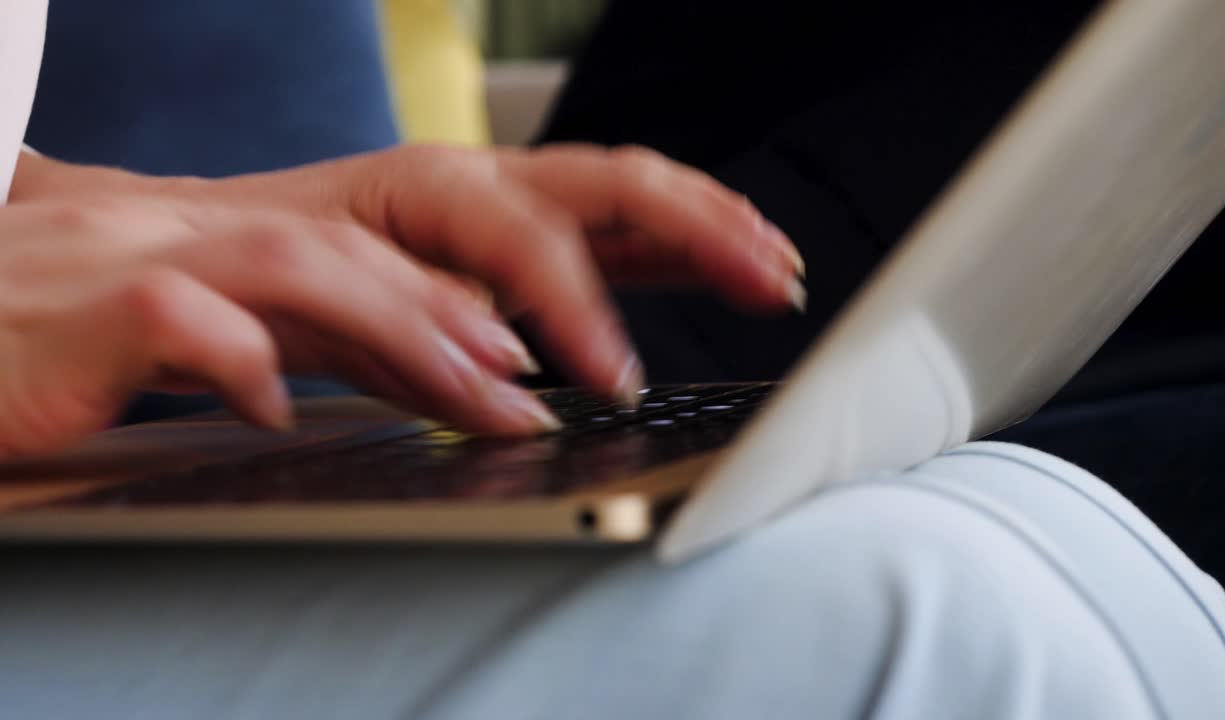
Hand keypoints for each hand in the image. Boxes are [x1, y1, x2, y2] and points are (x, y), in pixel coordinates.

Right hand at [0, 196, 562, 457]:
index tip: (508, 357)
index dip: (435, 302)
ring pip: (287, 263)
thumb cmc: (19, 351)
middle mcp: (168, 235)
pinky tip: (277, 406)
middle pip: (337, 248)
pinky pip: (172, 316)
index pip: (342, 255)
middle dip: (442, 311)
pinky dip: (240, 357)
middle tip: (517, 376)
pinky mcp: (71, 313)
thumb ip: (238, 350)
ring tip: (461, 382)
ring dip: (391, 322)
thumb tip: (324, 387)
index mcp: (192, 240)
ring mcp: (121, 262)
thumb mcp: (145, 341)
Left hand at [192, 143, 806, 399]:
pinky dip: (684, 245)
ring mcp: (515, 195)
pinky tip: (733, 264)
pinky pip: (622, 226)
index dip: (581, 311)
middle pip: (615, 182)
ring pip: (634, 192)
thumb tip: (517, 400)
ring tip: (776, 266)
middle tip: (764, 279)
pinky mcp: (530, 226)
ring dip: (713, 226)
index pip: (534, 242)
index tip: (616, 380)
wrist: (244, 242)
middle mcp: (487, 177)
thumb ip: (431, 352)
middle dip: (701, 228)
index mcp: (436, 187)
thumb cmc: (286, 271)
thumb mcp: (344, 318)